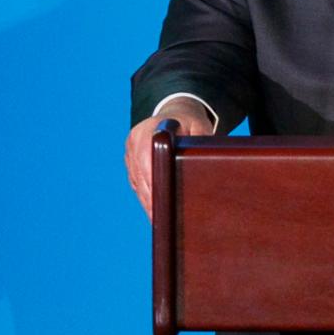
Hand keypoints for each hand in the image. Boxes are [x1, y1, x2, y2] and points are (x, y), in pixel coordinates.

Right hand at [124, 98, 214, 220]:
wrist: (175, 114)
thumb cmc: (190, 122)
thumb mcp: (200, 127)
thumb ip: (200, 141)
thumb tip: (203, 162)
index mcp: (150, 128)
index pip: (147, 158)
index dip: (154, 180)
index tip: (162, 200)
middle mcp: (135, 140)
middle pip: (141, 175)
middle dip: (151, 198)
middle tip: (163, 219)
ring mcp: (130, 152)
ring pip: (137, 183)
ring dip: (147, 201)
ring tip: (159, 221)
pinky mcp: (130, 162)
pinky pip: (136, 183)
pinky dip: (145, 197)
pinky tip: (154, 211)